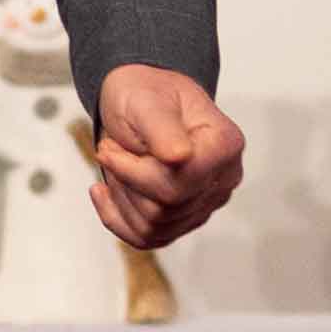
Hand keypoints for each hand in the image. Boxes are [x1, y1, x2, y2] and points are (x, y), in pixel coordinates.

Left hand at [91, 66, 247, 249]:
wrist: (144, 98)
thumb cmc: (146, 93)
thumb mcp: (147, 100)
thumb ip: (163, 129)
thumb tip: (180, 158)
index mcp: (224, 145)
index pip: (179, 183)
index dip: (134, 171)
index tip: (109, 147)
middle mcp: (223, 178)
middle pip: (166, 208)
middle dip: (126, 182)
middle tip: (111, 150)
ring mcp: (206, 202)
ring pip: (155, 227)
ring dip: (121, 197)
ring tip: (117, 164)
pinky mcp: (186, 218)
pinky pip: (149, 238)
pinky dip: (118, 219)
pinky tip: (107, 192)